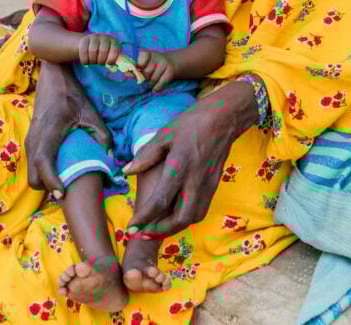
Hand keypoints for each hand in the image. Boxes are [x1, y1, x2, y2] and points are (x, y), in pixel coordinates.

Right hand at [26, 61, 110, 199]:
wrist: (52, 79)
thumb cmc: (72, 95)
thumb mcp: (90, 112)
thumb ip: (102, 135)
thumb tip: (110, 159)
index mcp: (49, 132)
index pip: (43, 162)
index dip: (51, 181)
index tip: (62, 194)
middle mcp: (34, 139)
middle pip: (33, 177)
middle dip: (48, 188)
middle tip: (68, 191)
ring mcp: (29, 141)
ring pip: (31, 173)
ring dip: (45, 181)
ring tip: (65, 182)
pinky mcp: (30, 141)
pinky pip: (33, 165)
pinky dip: (43, 173)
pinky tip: (60, 169)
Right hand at [77, 33, 120, 65]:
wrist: (88, 45)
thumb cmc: (101, 53)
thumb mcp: (108, 57)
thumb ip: (112, 64)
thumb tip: (114, 69)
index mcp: (113, 41)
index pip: (114, 50)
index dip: (112, 59)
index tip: (108, 64)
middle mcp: (104, 37)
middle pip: (103, 50)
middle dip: (101, 60)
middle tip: (99, 63)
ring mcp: (94, 37)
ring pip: (92, 50)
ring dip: (93, 60)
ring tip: (93, 62)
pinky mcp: (84, 40)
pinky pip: (84, 51)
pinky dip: (85, 60)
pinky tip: (86, 62)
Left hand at [121, 79, 258, 236]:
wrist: (224, 118)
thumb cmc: (191, 123)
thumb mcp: (165, 134)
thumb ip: (146, 156)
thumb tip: (126, 172)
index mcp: (180, 167)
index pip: (160, 201)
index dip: (144, 217)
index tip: (131, 227)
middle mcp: (195, 180)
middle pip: (180, 218)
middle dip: (160, 231)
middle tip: (144, 232)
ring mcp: (207, 185)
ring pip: (193, 217)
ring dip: (175, 227)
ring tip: (157, 227)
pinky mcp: (214, 185)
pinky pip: (201, 209)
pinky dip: (187, 218)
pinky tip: (176, 214)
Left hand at [136, 49, 175, 91]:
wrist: (169, 63)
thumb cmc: (151, 65)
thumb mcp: (142, 64)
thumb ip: (134, 69)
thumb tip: (126, 74)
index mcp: (147, 53)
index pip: (140, 63)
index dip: (137, 70)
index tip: (138, 72)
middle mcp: (156, 56)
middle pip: (146, 73)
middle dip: (144, 79)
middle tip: (145, 79)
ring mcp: (164, 63)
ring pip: (153, 80)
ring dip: (150, 85)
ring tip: (150, 82)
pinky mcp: (170, 71)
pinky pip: (160, 84)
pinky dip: (156, 88)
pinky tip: (155, 87)